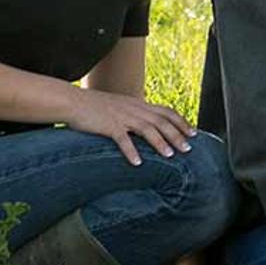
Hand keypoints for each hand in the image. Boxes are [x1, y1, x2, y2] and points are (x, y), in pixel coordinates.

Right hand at [66, 88, 193, 165]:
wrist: (72, 101)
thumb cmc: (94, 107)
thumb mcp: (118, 107)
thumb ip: (133, 115)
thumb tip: (145, 127)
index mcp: (137, 104)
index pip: (165, 111)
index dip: (181, 122)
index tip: (193, 133)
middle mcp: (133, 109)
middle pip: (161, 121)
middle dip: (177, 134)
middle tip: (188, 148)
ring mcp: (121, 116)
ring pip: (147, 129)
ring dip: (160, 142)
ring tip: (170, 155)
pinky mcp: (108, 125)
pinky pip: (122, 139)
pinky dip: (131, 151)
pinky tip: (138, 163)